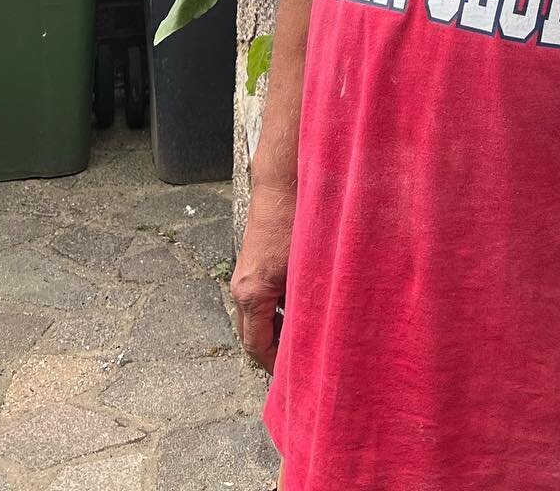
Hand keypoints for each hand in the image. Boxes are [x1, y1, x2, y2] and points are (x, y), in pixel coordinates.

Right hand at [231, 181, 294, 372]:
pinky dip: (275, 307)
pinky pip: (259, 297)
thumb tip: (318, 333)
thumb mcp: (306, 271)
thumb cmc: (296, 223)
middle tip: (299, 361)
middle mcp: (241, 288)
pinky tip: (300, 304)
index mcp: (252, 294)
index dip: (274, 365)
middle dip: (273, 349)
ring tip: (304, 334)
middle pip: (251, 334)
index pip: (256, 345)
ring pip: (255, 315)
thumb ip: (306, 304)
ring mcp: (243, 274)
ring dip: (276, 327)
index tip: (293, 375)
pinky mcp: (251, 263)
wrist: (282, 184)